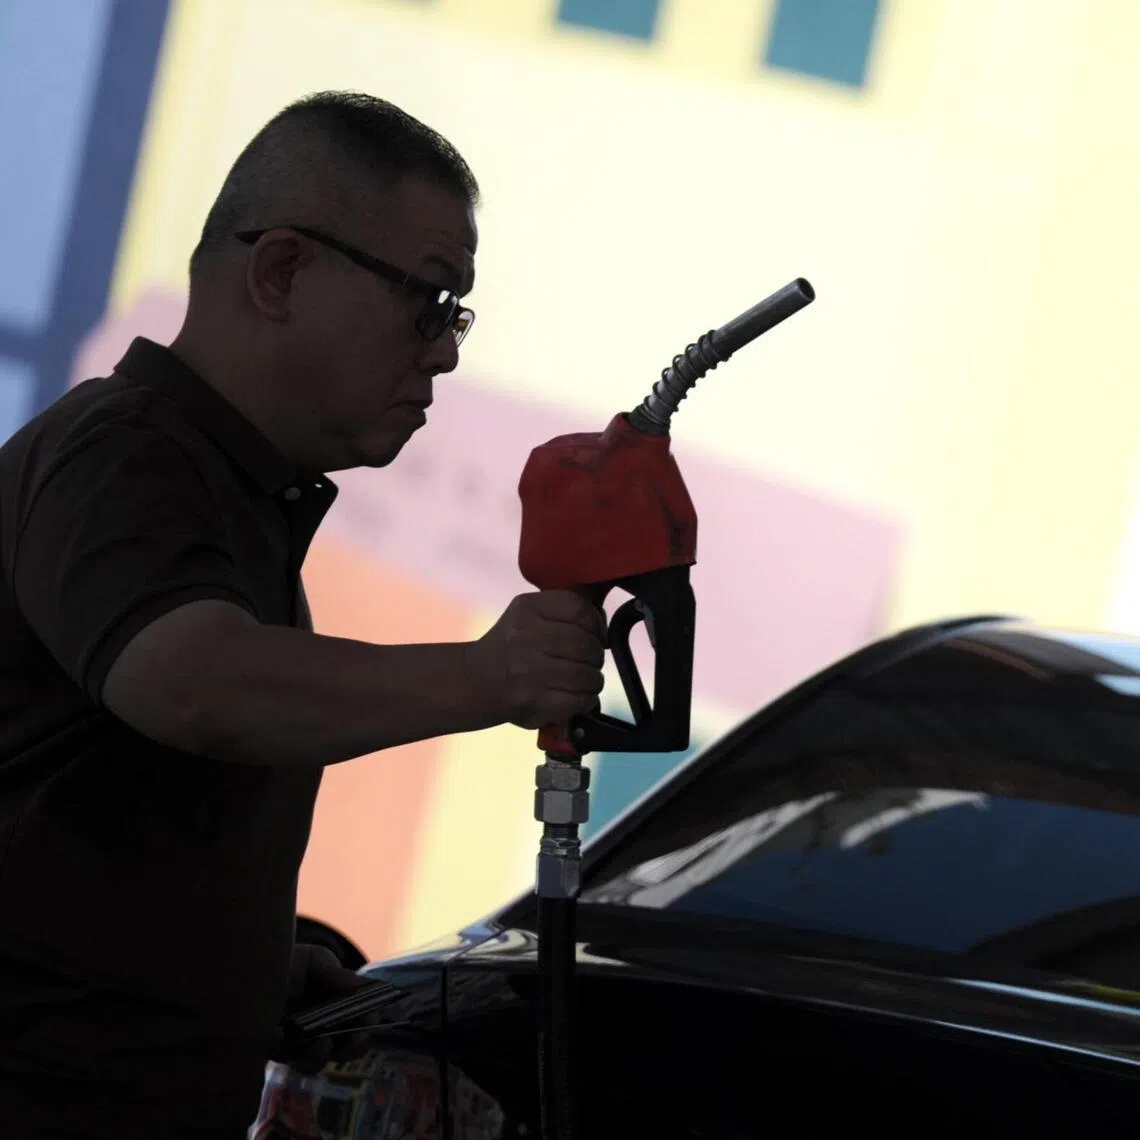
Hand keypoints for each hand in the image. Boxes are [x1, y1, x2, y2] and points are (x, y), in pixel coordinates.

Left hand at [268, 943, 376, 1074]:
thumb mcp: (312, 959)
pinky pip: (284, 1059)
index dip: (367, 1021)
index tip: (372, 1015)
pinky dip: (287, 1049)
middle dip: (354, 1045)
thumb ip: (332, 970)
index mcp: (333, 1007)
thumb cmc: (285, 962)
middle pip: (342, 1048)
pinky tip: (284, 1034)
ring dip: (323, 1056)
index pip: (357, 1020)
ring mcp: (294, 1044)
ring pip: (314, 1062)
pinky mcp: (271, 1051)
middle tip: (357, 1035)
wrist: (245, 966)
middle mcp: (317, 1029)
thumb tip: (355, 984)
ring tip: (325, 1042)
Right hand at [475, 589, 605, 728]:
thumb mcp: (528, 614)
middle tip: (588, 661)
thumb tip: (602, 620)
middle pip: (587, 644)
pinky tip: (579, 697)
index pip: (580, 609)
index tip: (594, 634)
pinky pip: (581, 700)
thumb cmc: (510, 646)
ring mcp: (530, 671)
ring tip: (584, 680)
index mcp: (527, 609)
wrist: (474, 681)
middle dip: (595, 656)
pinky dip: (587, 699)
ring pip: (588, 675)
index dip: (595, 624)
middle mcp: (527, 637)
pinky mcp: (535, 702)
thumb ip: (563, 611)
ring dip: (593, 680)